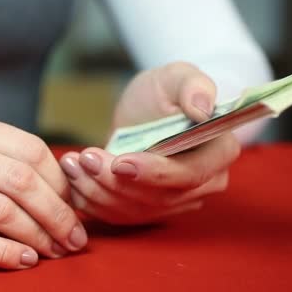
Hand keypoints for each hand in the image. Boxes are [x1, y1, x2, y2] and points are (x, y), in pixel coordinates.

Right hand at [0, 108, 86, 268]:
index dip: (60, 182)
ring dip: (38, 237)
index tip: (72, 206)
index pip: (29, 149)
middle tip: (75, 239)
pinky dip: (4, 254)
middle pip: (22, 181)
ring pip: (3, 211)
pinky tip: (23, 262)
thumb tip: (51, 184)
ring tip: (55, 253)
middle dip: (59, 214)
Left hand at [59, 62, 240, 223]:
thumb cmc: (163, 92)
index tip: (118, 162)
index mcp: (219, 153)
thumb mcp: (175, 76)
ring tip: (72, 163)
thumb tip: (203, 107)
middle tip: (84, 158)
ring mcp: (176, 202)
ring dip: (97, 190)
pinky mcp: (147, 210)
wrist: (143, 112)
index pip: (189, 175)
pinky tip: (72, 178)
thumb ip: (192, 85)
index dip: (153, 173)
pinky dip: (91, 200)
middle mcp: (204, 185)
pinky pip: (117, 215)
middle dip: (115, 182)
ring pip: (134, 209)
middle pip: (158, 198)